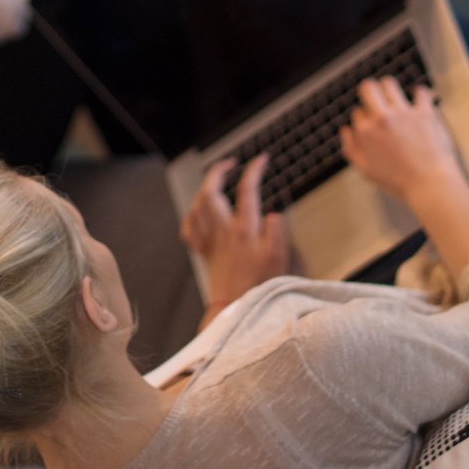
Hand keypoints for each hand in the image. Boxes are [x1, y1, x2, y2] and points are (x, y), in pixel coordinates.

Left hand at [181, 154, 289, 318]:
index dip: (254, 170)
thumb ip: (276, 231)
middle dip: (218, 171)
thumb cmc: (259, 286)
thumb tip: (271, 213)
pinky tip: (198, 212)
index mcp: (244, 229)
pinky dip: (192, 216)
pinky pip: (190, 228)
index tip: (262, 159)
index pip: (248, 190)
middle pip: (211, 191)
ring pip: (197, 205)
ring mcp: (210, 241)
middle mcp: (223, 231)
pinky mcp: (203, 252)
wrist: (234, 308)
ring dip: (205, 188)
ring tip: (217, 181)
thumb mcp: (279, 258)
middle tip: (230, 162)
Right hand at [338, 77, 463, 206]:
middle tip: (376, 96)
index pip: (357, 112)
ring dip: (390, 87)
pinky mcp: (424, 112)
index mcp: (365, 132)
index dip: (363, 117)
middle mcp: (381, 118)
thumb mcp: (367, 171)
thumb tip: (345, 131)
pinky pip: (420, 92)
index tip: (372, 122)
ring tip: (395, 95)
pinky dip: (419, 92)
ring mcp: (403, 113)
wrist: (430, 185)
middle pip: (368, 88)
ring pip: (389, 83)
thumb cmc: (399, 181)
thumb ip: (351, 149)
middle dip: (370, 90)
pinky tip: (418, 96)